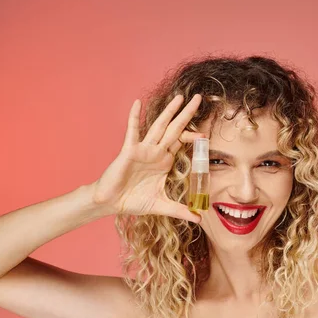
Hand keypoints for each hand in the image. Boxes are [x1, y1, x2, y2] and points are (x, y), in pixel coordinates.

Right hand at [91, 94, 205, 222]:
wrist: (112, 203)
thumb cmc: (133, 200)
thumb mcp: (162, 206)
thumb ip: (180, 211)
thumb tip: (199, 219)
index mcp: (164, 161)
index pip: (182, 143)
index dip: (193, 137)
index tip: (205, 135)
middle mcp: (156, 151)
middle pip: (175, 129)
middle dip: (187, 114)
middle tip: (199, 98)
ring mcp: (143, 149)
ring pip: (158, 126)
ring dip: (169, 112)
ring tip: (179, 97)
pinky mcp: (129, 151)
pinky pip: (132, 131)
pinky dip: (134, 117)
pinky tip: (137, 103)